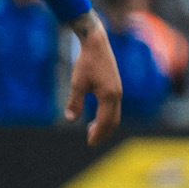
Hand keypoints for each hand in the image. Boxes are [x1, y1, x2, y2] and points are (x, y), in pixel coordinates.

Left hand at [64, 14, 120, 142]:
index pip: (105, 121)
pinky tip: (96, 116)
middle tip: (91, 141)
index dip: (98, 133)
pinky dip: (107, 116)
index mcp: (109, 96)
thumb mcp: (77, 83)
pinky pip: (114, 107)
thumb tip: (70, 119)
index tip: (89, 142)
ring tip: (91, 130)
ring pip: (115, 114)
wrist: (96, 44)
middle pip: (114, 120)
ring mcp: (118, 91)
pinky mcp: (115, 86)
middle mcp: (117, 95)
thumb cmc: (86, 63)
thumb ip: (75, 102)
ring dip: (105, 124)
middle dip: (103, 132)